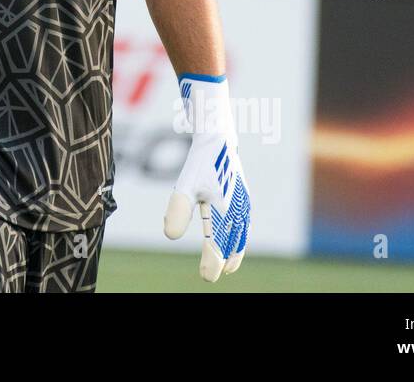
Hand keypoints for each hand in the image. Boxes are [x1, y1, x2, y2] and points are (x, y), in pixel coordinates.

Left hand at [164, 73, 251, 281]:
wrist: (217, 135)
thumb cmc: (201, 161)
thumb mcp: (185, 185)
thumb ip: (179, 210)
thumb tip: (169, 236)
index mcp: (225, 211)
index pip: (218, 245)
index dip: (212, 262)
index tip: (206, 277)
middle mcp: (238, 208)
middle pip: (233, 241)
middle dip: (225, 258)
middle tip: (216, 273)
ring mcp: (242, 201)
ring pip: (241, 232)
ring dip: (235, 248)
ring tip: (229, 263)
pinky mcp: (242, 193)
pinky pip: (244, 221)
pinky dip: (241, 233)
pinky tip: (236, 235)